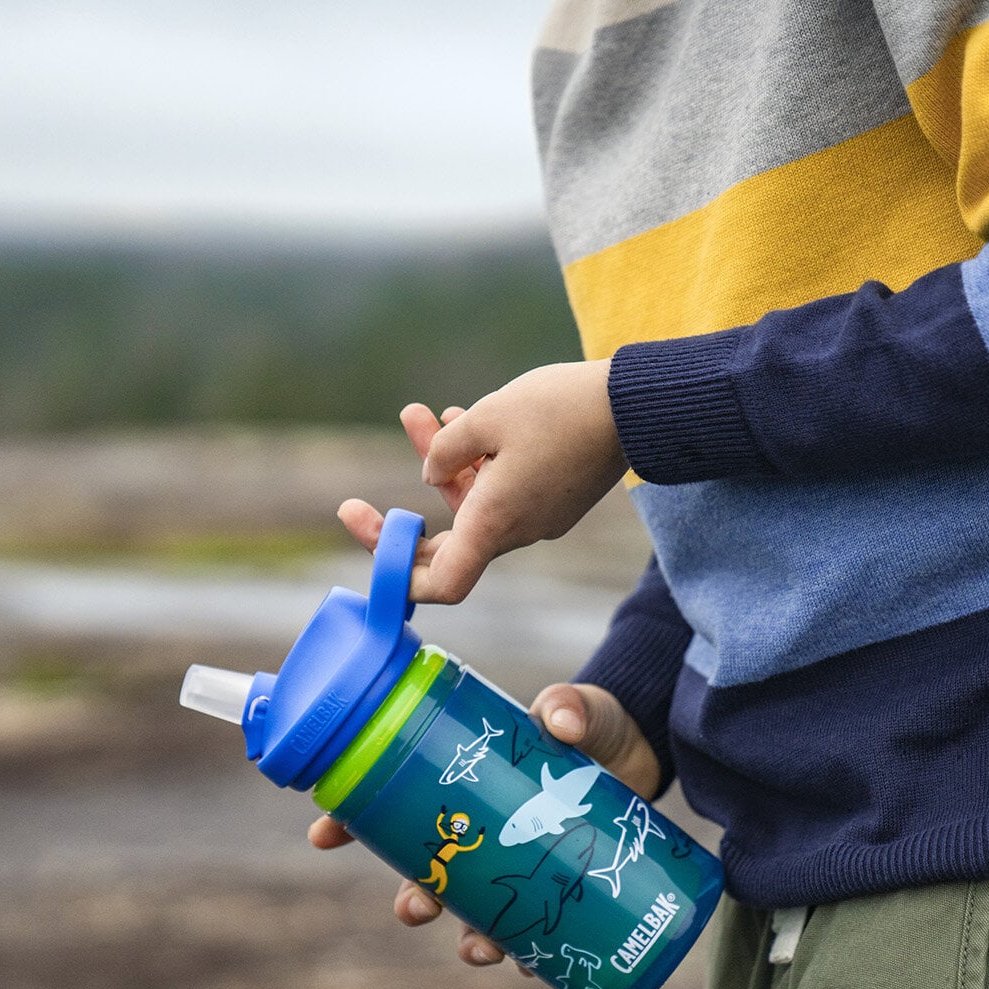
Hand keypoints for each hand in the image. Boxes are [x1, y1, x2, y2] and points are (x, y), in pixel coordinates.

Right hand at [307, 683, 658, 973]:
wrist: (639, 750)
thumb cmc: (589, 724)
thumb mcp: (578, 710)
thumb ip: (568, 707)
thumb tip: (558, 723)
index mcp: (461, 782)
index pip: (390, 803)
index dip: (350, 823)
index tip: (322, 836)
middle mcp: (478, 831)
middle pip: (427, 874)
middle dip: (414, 898)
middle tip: (415, 907)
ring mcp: (514, 863)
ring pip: (474, 914)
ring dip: (468, 938)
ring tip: (478, 950)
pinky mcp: (554, 888)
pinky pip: (532, 934)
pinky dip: (528, 956)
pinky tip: (531, 968)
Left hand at [337, 360, 624, 604]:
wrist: (637, 405)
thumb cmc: (561, 410)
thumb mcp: (486, 417)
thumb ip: (445, 450)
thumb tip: (430, 475)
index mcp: (496, 522)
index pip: (444, 584)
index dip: (402, 578)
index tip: (373, 551)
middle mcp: (517, 530)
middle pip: (447, 545)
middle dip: (402, 521)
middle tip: (350, 506)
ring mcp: (540, 516)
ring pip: (473, 503)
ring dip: (442, 466)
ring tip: (418, 414)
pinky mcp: (556, 497)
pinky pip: (502, 491)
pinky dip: (478, 464)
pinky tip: (464, 418)